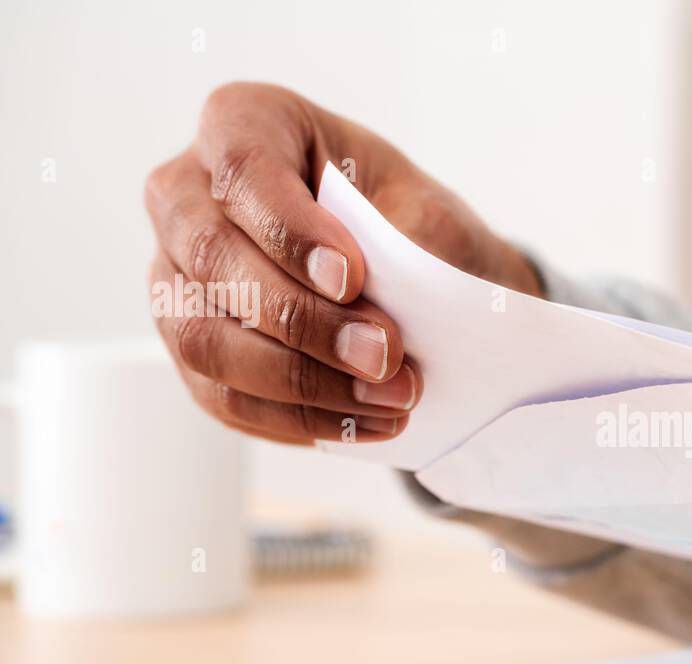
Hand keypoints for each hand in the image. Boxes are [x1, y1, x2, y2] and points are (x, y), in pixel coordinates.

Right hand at [144, 82, 541, 443]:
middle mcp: (187, 193)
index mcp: (245, 124)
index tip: (352, 278)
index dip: (289, 229)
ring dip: (301, 381)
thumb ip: (401, 245)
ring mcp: (176, 274)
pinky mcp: (191, 347)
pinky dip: (297, 418)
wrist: (420, 283)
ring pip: (204, 338)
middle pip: (213, 258)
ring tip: (389, 399)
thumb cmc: (413, 228)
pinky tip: (363, 423)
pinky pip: (221, 395)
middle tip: (386, 356)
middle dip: (304, 321)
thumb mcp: (426, 214)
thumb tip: (380, 303)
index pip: (242, 167)